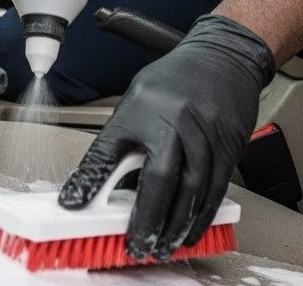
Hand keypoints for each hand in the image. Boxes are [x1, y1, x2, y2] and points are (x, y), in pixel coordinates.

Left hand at [58, 14, 275, 260]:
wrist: (224, 56)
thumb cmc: (178, 78)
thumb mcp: (138, 98)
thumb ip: (120, 138)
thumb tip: (97, 180)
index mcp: (142, 106)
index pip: (109, 150)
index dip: (89, 181)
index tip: (74, 206)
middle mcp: (174, 120)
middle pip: (159, 180)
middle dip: (147, 220)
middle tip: (136, 245)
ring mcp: (204, 134)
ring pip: (192, 191)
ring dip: (176, 226)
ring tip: (162, 246)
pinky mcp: (228, 146)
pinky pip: (216, 189)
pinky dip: (202, 215)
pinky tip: (191, 230)